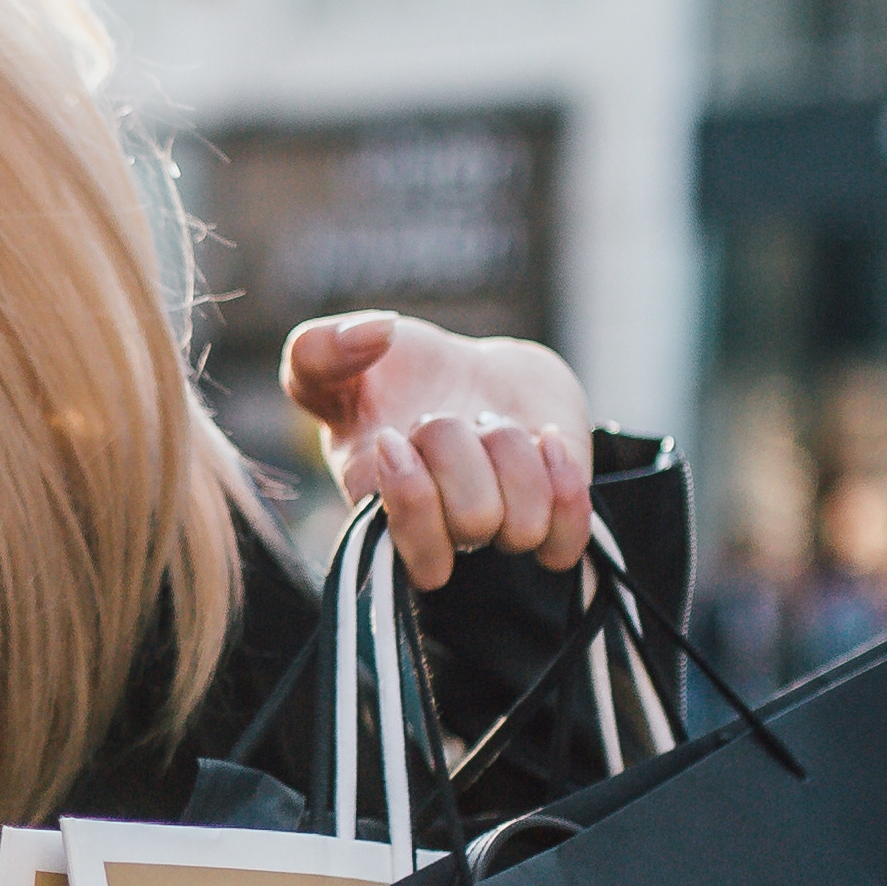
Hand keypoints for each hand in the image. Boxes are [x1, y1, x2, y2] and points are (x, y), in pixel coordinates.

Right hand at [283, 312, 593, 587]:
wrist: (472, 373)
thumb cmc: (393, 375)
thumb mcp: (330, 358)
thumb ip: (317, 349)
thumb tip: (376, 332)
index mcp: (386, 515)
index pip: (413, 553)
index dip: (412, 492)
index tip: (395, 434)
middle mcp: (447, 533)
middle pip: (474, 519)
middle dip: (463, 448)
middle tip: (445, 417)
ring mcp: (503, 527)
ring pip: (527, 523)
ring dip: (512, 454)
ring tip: (489, 425)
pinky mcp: (555, 515)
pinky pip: (569, 541)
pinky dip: (565, 487)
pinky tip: (545, 440)